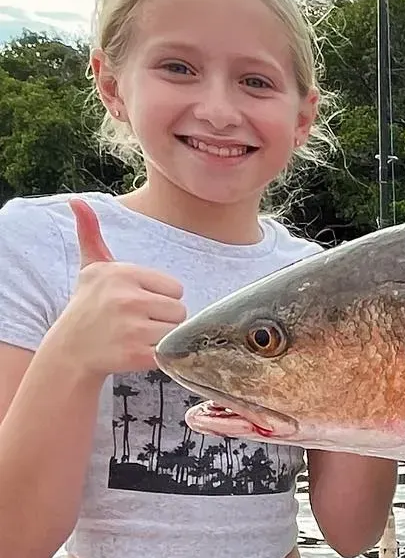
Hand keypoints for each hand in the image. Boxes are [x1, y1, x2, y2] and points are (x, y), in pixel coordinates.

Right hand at [45, 199, 186, 379]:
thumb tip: (76, 201)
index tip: (139, 304)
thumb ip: (91, 235)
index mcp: (123, 274)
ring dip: (164, 338)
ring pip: (177, 332)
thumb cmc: (88, 306)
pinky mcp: (136, 354)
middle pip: (180, 311)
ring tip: (140, 337)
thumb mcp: (91, 268)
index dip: (162, 299)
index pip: (175, 288)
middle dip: (165, 319)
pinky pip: (170, 353)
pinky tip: (142, 352)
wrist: (71, 350)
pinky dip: (163, 357)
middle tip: (139, 323)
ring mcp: (132, 328)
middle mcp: (127, 298)